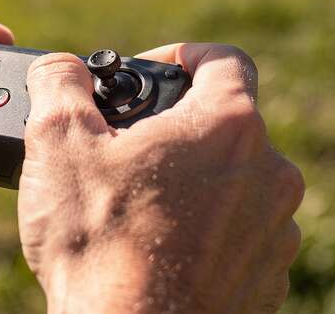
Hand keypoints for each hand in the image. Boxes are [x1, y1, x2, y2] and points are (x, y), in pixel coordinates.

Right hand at [18, 44, 303, 313]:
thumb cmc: (100, 244)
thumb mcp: (58, 142)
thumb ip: (60, 83)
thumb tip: (61, 68)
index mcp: (230, 125)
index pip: (223, 59)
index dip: (181, 56)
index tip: (150, 72)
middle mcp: (271, 173)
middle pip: (227, 126)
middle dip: (177, 130)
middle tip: (127, 150)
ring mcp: (276, 230)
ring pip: (235, 183)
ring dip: (194, 184)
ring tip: (140, 208)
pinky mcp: (269, 278)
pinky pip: (241, 235)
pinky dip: (207, 234)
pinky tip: (160, 249)